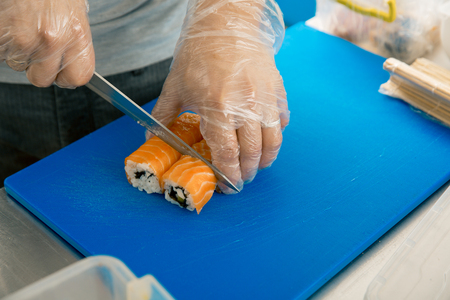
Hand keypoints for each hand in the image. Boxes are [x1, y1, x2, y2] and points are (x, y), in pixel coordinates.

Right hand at [0, 0, 94, 87]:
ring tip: (23, 25)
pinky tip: (11, 23)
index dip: (65, 77)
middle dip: (36, 67)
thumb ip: (73, 44)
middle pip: (42, 79)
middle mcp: (54, 39)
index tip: (59, 71)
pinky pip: (0, 52)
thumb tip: (67, 68)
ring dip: (17, 50)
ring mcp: (26, 38)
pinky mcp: (4, 34)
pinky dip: (2, 41)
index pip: (78, 78)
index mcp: (78, 35)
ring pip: (17, 64)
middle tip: (35, 46)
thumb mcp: (74, 14)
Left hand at [150, 0, 288, 193]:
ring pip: (273, 141)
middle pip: (252, 153)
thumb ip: (163, 117)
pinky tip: (268, 138)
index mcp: (218, 109)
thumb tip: (150, 139)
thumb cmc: (198, 53)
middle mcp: (245, 107)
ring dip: (267, 159)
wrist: (225, 23)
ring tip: (260, 164)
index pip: (228, 154)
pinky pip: (282, 120)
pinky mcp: (277, 90)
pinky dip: (276, 134)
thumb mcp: (175, 86)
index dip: (229, 175)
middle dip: (248, 171)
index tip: (229, 184)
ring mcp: (265, 98)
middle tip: (243, 177)